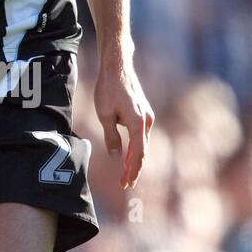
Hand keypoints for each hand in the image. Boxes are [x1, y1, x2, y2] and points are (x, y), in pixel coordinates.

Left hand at [94, 58, 154, 189]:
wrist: (118, 66)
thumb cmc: (109, 88)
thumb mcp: (104, 115)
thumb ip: (111, 137)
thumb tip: (116, 156)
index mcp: (137, 123)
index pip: (138, 154)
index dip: (132, 170)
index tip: (127, 184)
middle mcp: (147, 121)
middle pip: (142, 151)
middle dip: (134, 169)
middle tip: (125, 184)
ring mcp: (147, 116)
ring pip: (143, 144)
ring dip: (135, 159)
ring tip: (126, 174)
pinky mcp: (144, 112)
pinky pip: (141, 135)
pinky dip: (136, 147)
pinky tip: (130, 155)